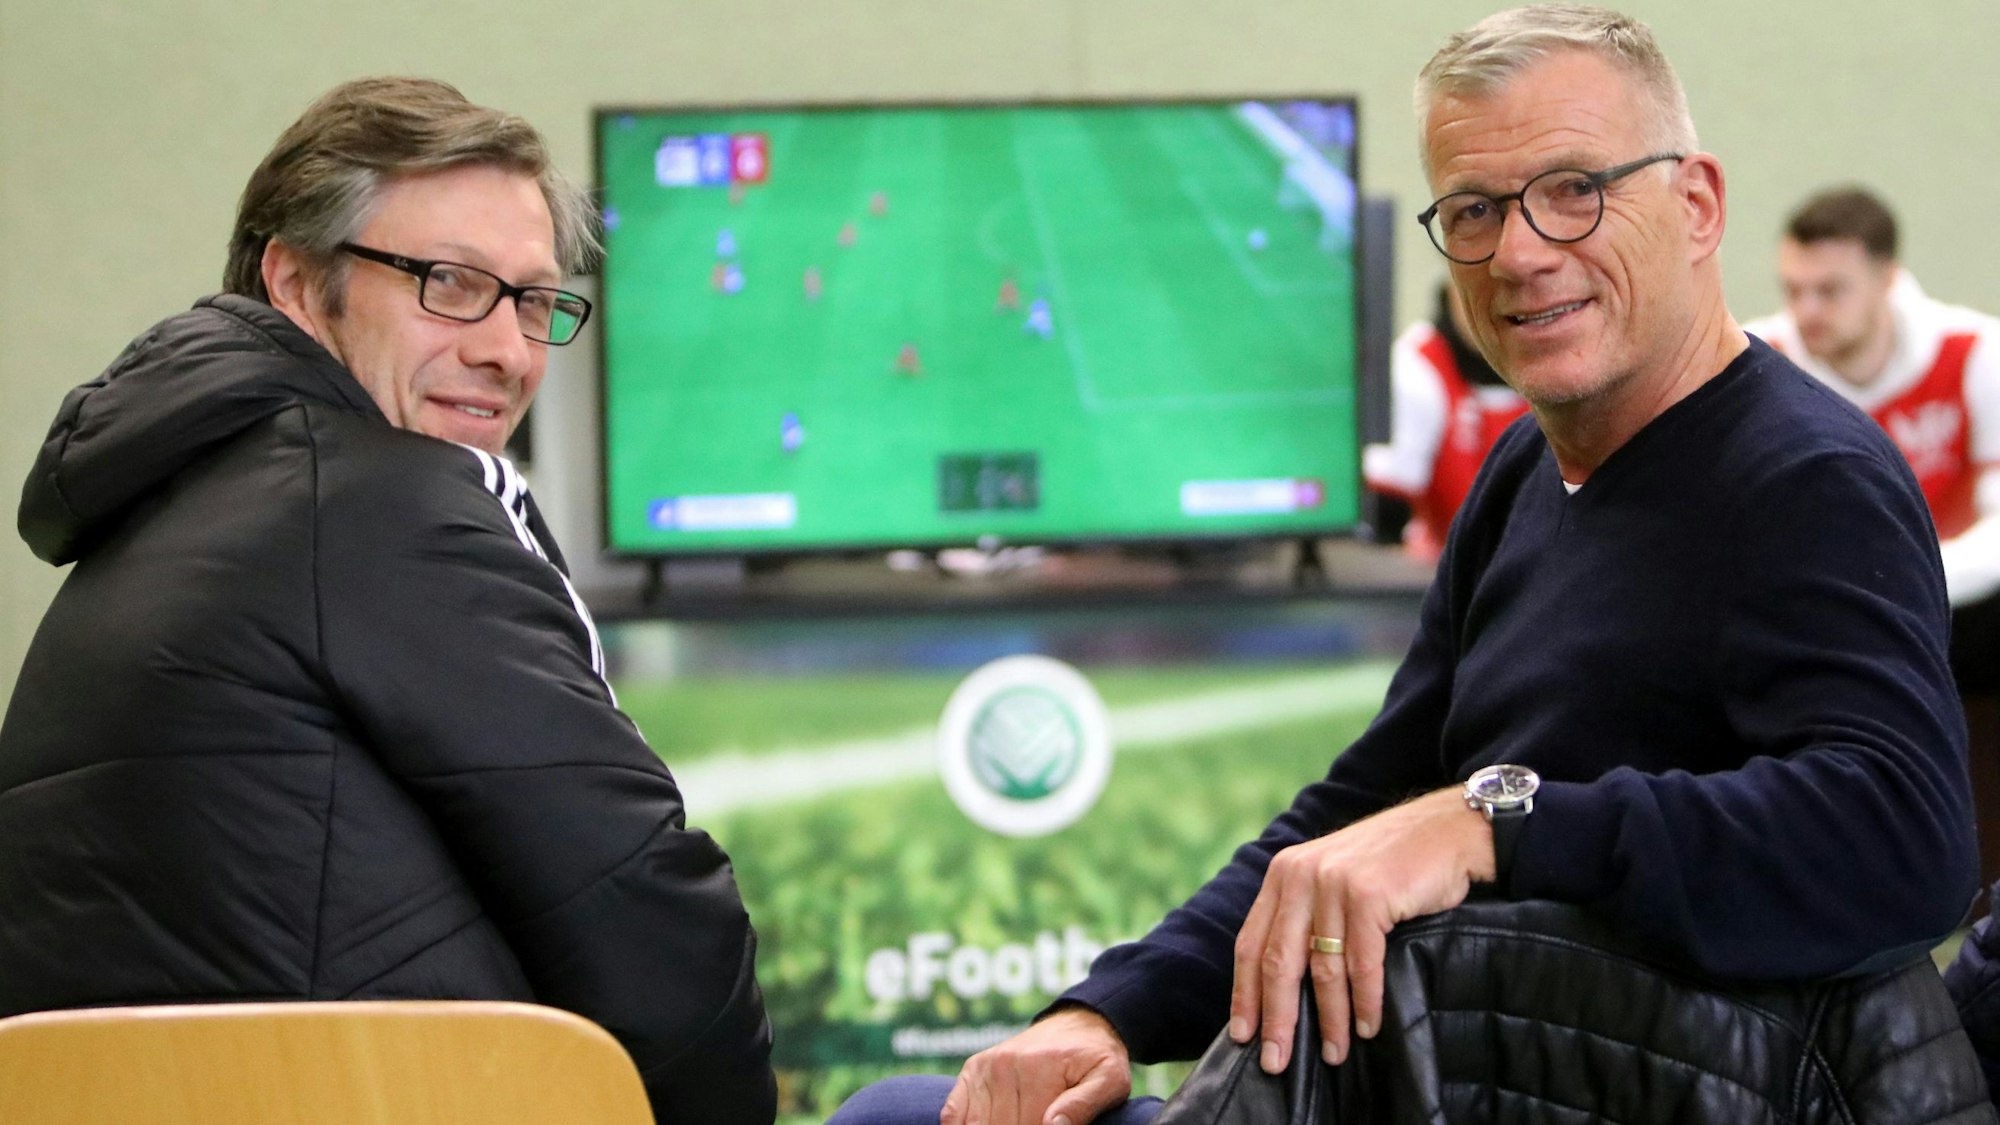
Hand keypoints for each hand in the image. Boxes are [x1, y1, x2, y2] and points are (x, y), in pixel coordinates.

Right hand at [941, 1007, 1130, 1124]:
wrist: (1078, 1023)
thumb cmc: (1096, 1058)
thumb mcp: (1110, 1078)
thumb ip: (1085, 1104)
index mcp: (1040, 1072)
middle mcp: (1007, 1068)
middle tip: (1036, 1121)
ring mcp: (986, 1069)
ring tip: (1015, 1121)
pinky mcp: (973, 1070)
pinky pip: (953, 1114)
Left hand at [1228, 787, 1493, 1071]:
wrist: (1448, 831)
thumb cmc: (1392, 866)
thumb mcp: (1334, 879)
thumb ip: (1306, 916)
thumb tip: (1284, 988)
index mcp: (1283, 874)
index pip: (1251, 942)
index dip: (1245, 993)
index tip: (1243, 1034)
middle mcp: (1300, 875)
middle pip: (1277, 961)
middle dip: (1276, 1018)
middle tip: (1275, 1061)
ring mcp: (1334, 883)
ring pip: (1322, 968)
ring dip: (1328, 1019)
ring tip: (1334, 1053)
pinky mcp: (1369, 894)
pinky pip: (1362, 963)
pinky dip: (1365, 1001)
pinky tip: (1367, 1026)